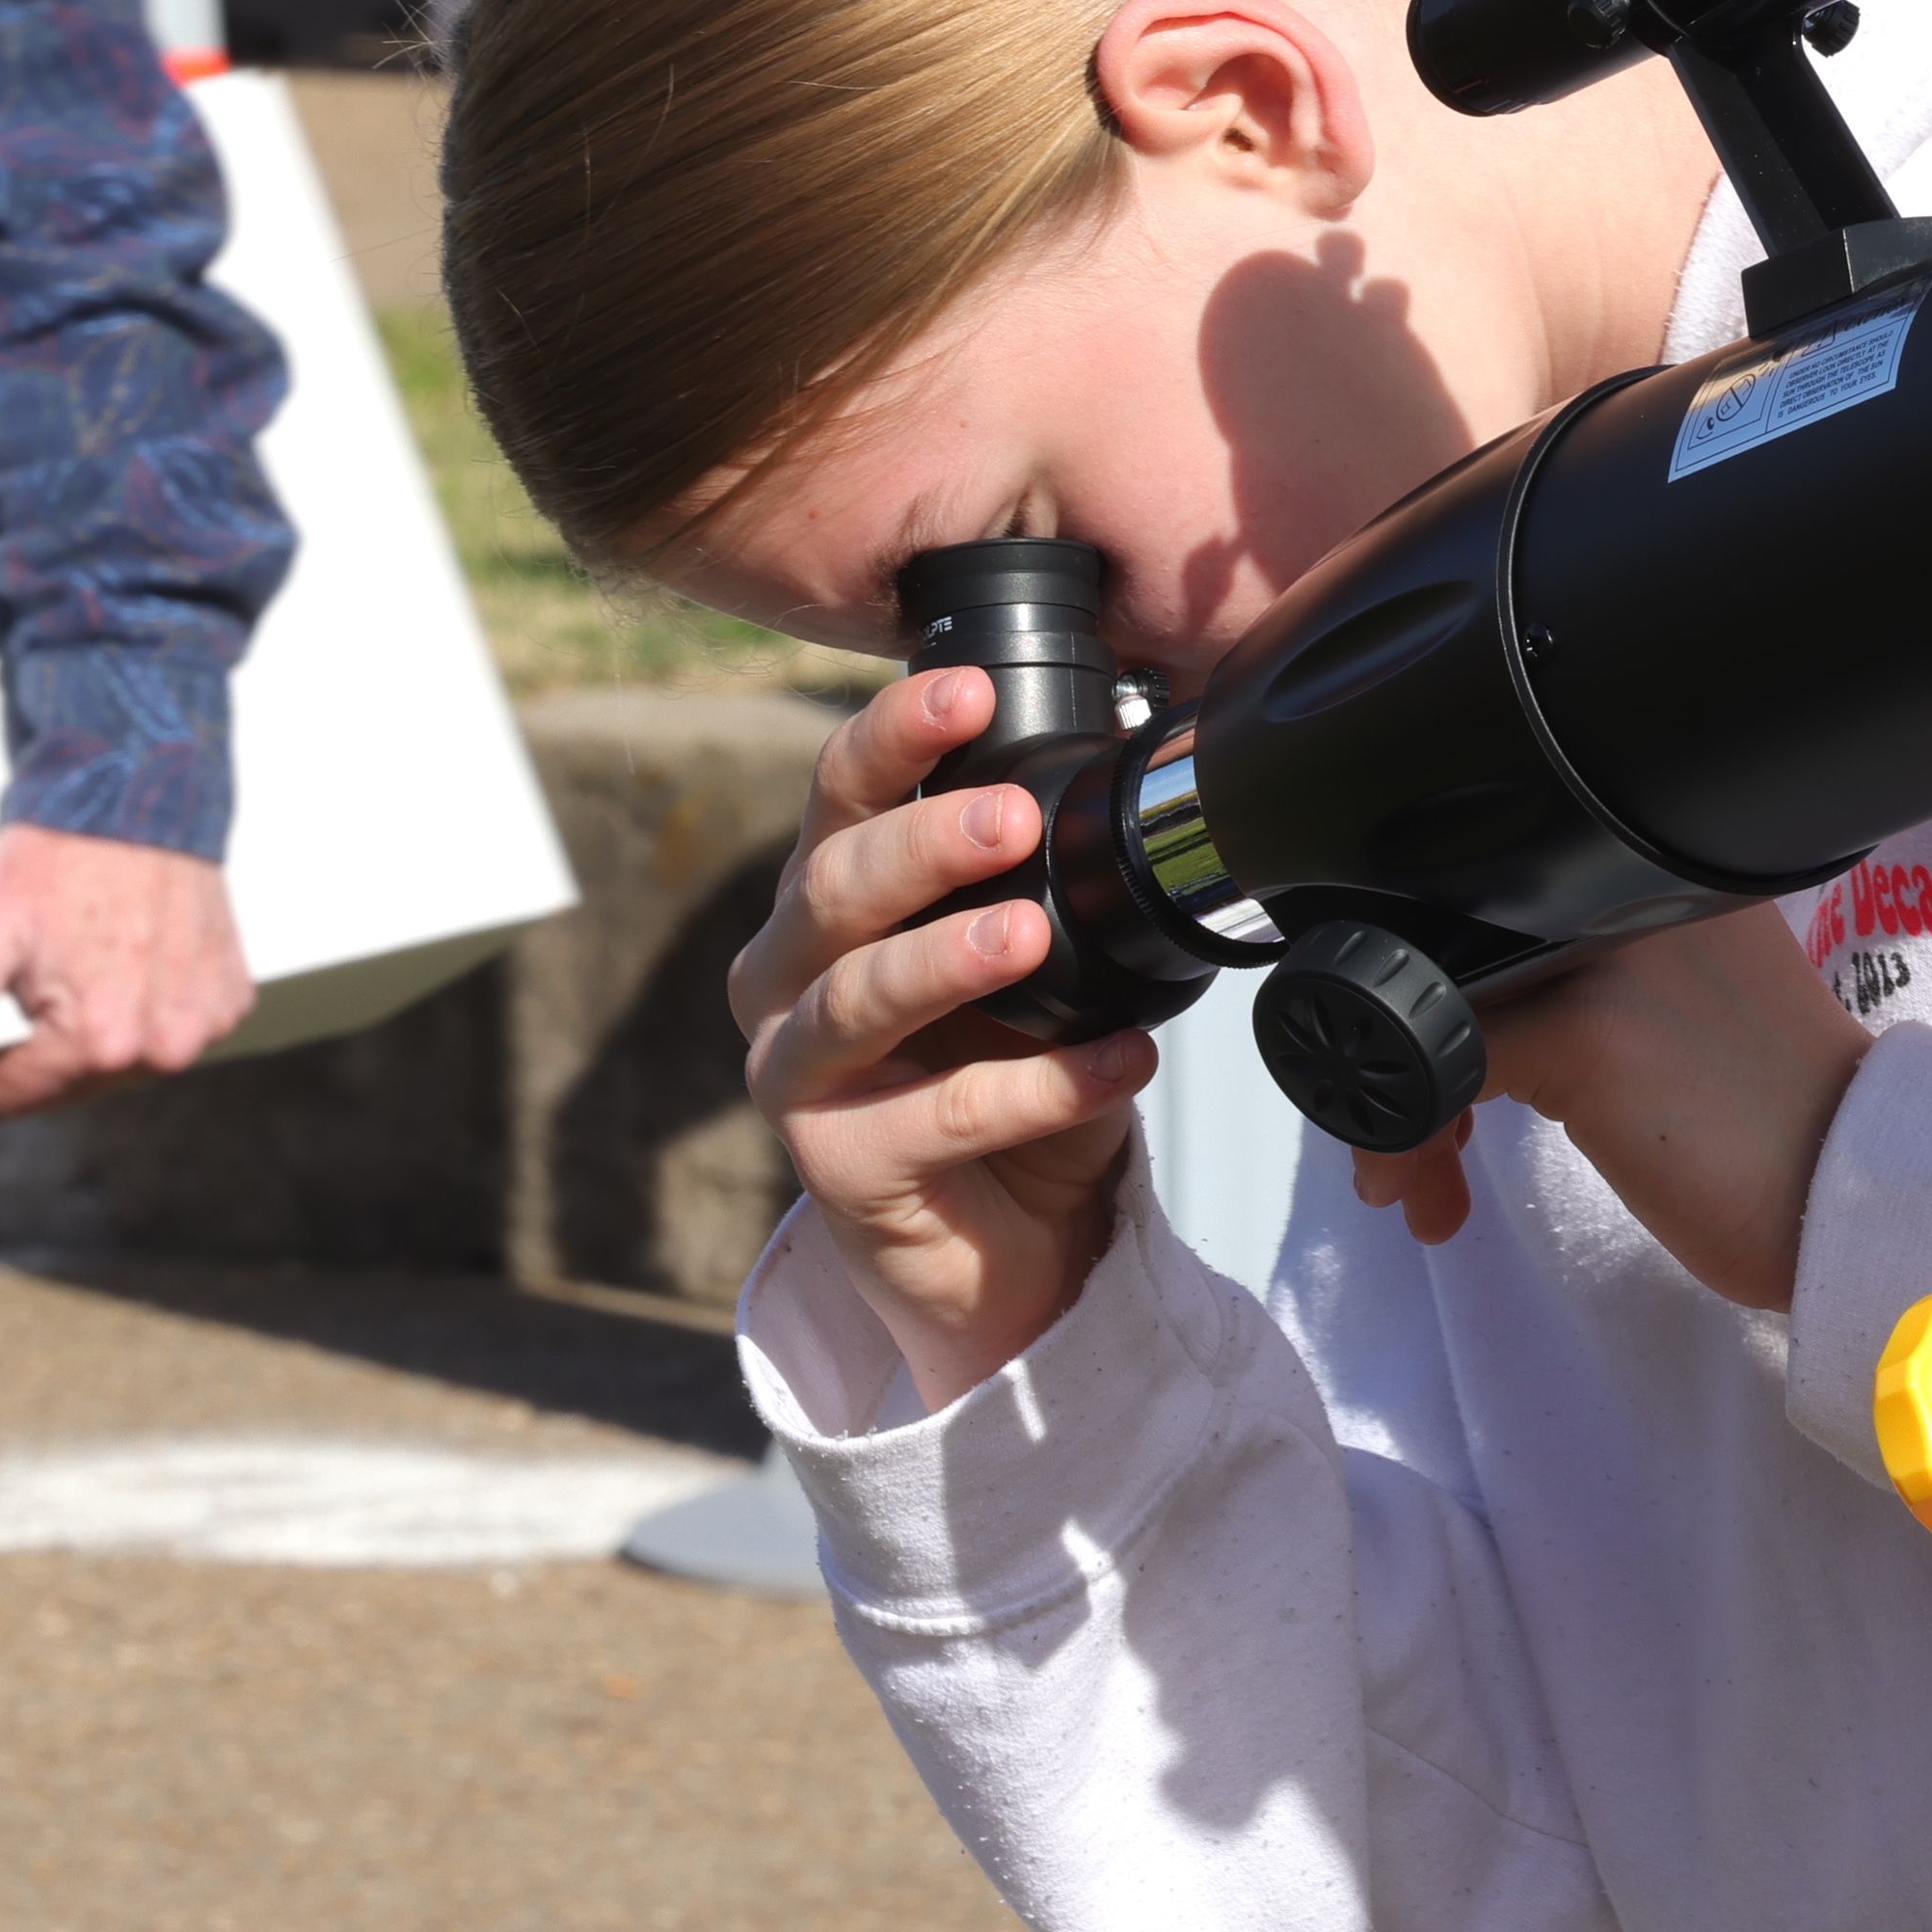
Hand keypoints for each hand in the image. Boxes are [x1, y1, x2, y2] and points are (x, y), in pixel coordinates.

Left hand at [0, 824, 255, 1132]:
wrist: (140, 804)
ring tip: (62, 1000)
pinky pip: (171, 1034)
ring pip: (123, 1065)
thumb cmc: (59, 864)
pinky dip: (139, 1022)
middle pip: (70, 1084)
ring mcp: (206, 1022)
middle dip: (23, 1072)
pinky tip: (119, 984)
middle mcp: (162, 1042)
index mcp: (101, 1036)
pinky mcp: (230, 1000)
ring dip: (87, 1047)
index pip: (14, 1094)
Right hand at [731, 668, 1161, 1410]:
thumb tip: (1143, 751)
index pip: (839, 795)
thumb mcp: (1039, 957)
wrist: (1014, 1239)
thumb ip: (1050, 870)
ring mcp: (799, 1077)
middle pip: (832, 888)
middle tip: (1011, 819)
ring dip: (947, 958)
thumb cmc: (1012, 1069)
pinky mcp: (838, 1171)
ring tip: (1031, 936)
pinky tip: (1123, 1062)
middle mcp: (788, 977)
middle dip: (922, 843)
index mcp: (829, 900)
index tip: (971, 692)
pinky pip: (939, 1119)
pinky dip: (1039, 1086)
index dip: (892, 737)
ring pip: (857, 999)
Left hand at [1354, 904, 1869, 1311]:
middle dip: (1407, 1048)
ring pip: (1432, 1003)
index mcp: (1651, 860)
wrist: (1852, 1192)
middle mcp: (1625, 881)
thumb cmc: (1775, 1118)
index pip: (1496, 902)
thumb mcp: (1686, 1002)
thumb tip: (1466, 1003)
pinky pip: (1440, 1068)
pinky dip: (1406, 1131)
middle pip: (1451, 945)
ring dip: (1397, 1101)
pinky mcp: (1583, 1033)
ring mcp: (1604, 955)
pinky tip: (1422, 1191)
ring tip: (1416, 1183)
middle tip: (1427, 1140)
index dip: (1444, 988)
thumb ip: (1600, 970)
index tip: (1440, 1075)